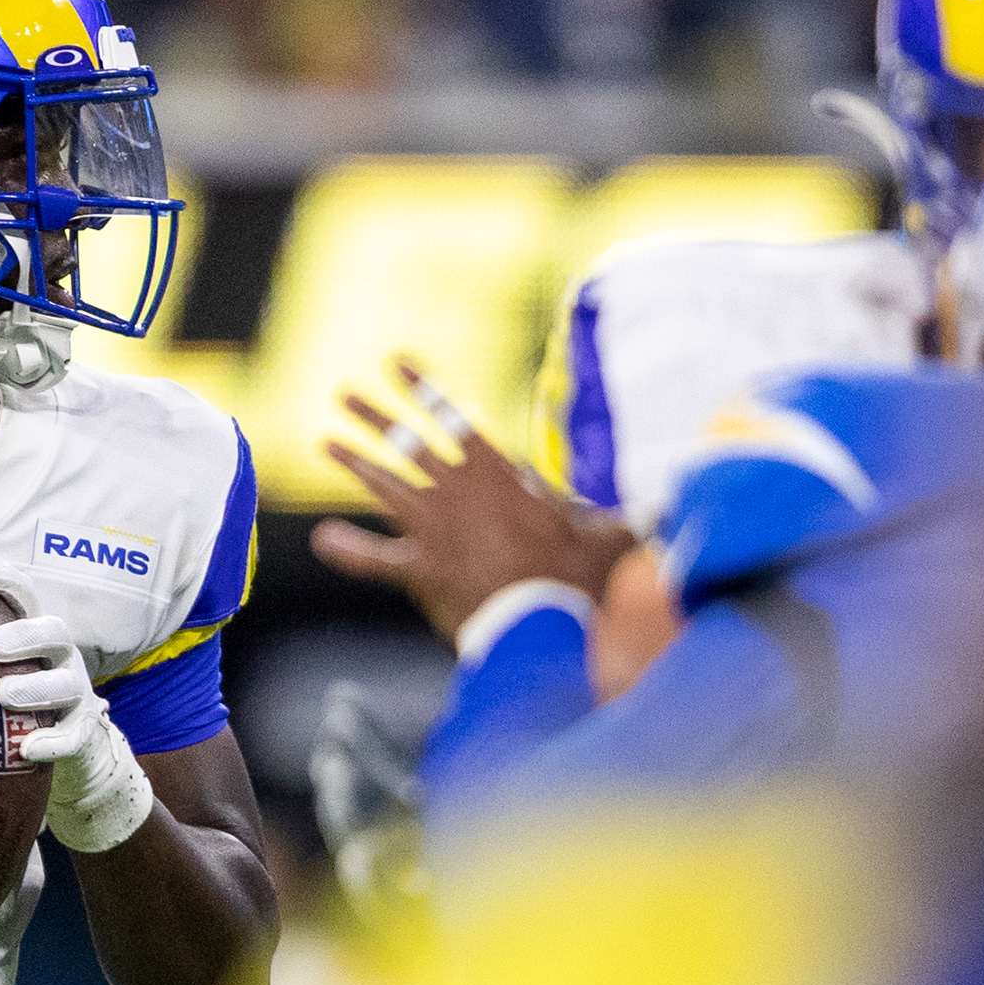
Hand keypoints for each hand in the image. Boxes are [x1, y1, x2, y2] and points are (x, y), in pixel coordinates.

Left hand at [0, 615, 157, 853]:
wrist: (66, 741)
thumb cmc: (15, 692)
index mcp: (37, 633)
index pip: (27, 597)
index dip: (6, 580)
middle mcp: (61, 656)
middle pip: (54, 633)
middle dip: (25, 636)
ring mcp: (75, 693)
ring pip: (65, 685)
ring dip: (35, 688)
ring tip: (5, 695)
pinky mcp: (81, 731)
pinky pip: (72, 736)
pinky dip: (52, 742)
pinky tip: (27, 749)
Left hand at [310, 410, 633, 645]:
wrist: (542, 622)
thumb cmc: (577, 580)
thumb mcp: (605, 540)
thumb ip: (622, 520)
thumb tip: (660, 510)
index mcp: (497, 475)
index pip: (455, 418)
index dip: (424, 388)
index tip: (395, 362)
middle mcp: (458, 493)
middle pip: (408, 443)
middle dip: (375, 415)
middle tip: (344, 393)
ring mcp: (434, 530)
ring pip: (385, 486)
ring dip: (354, 462)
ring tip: (327, 441)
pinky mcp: (420, 570)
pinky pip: (375, 558)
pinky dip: (348, 550)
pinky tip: (322, 540)